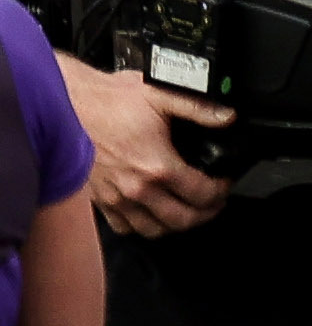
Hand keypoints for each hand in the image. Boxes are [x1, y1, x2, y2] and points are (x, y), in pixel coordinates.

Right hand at [63, 57, 227, 233]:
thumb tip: (227, 116)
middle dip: (205, 213)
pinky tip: (153, 214)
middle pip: (181, 220)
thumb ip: (199, 108)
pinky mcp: (100, 199)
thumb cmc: (110, 101)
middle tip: (214, 202)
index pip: (201, 194)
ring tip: (189, 210)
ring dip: (176, 225)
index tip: (224, 184)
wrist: (71, 105)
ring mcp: (116, 197)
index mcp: (156, 166)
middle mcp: (136, 188)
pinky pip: (123, 227)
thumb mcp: (162, 95)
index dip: (220, 191)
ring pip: (153, 230)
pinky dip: (142, 227)